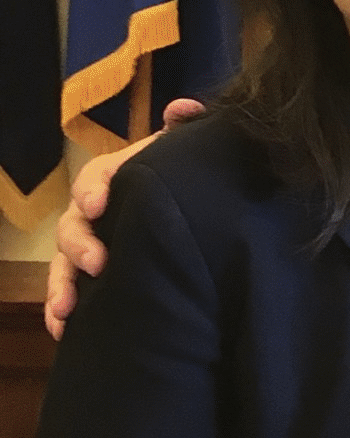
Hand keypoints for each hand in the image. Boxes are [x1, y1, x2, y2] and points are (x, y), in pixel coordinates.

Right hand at [43, 99, 206, 338]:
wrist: (199, 212)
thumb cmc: (188, 178)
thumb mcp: (190, 152)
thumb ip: (188, 128)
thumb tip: (181, 108)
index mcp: (118, 178)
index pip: (96, 177)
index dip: (92, 188)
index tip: (98, 203)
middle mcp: (98, 213)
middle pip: (73, 225)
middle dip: (79, 244)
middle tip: (98, 262)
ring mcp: (94, 246)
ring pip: (65, 265)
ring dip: (61, 285)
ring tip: (67, 308)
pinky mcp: (97, 278)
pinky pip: (72, 295)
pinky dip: (62, 311)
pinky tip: (63, 330)